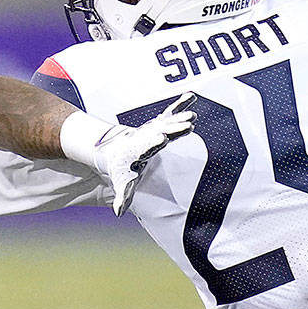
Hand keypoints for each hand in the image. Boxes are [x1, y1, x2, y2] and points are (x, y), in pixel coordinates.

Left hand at [96, 92, 195, 214]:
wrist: (114, 149)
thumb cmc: (121, 168)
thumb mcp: (122, 181)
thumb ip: (123, 195)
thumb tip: (118, 212)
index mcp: (139, 150)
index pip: (148, 145)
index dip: (154, 142)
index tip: (162, 137)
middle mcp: (148, 136)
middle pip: (163, 131)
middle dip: (174, 128)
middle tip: (188, 124)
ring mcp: (154, 128)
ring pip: (169, 121)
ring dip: (181, 117)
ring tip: (193, 115)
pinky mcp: (159, 124)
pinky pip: (172, 113)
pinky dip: (181, 105)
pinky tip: (192, 96)